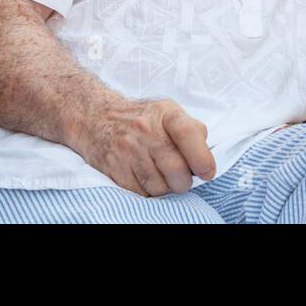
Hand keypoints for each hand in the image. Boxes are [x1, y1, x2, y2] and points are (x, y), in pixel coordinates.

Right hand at [78, 98, 216, 196]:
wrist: (97, 118)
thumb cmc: (142, 118)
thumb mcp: (169, 112)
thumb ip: (192, 130)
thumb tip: (208, 157)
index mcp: (165, 113)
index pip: (188, 134)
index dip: (202, 158)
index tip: (207, 172)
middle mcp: (146, 130)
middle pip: (175, 169)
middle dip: (184, 182)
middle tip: (182, 180)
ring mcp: (128, 150)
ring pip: (159, 186)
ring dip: (166, 188)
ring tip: (162, 177)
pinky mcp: (114, 168)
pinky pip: (140, 193)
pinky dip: (148, 192)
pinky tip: (146, 179)